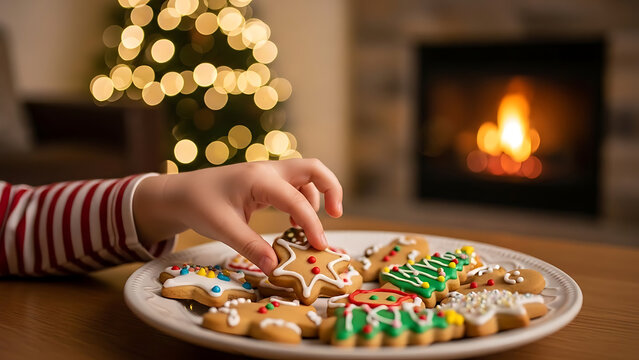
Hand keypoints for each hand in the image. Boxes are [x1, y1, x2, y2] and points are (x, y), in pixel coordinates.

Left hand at [133, 159, 342, 273]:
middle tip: (336, 215)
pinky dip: (301, 202)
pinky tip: (293, 225)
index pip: (297, 200)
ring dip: (315, 198)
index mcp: (260, 179)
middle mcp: (269, 171)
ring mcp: (268, 174)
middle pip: (314, 169)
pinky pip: (293, 187)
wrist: (180, 192)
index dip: (312, 225)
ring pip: (306, 177)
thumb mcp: (224, 228)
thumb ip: (251, 247)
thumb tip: (276, 268)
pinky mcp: (265, 182)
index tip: (319, 247)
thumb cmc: (199, 205)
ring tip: (307, 229)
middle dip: (332, 189)